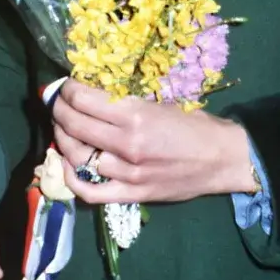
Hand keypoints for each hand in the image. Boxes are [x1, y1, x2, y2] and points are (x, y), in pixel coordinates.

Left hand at [51, 80, 255, 204]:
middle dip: (60, 111)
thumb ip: (134, 105)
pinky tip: (68, 165)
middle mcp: (127, 144)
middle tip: (56, 103)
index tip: (65, 86)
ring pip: (77, 157)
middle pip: (76, 126)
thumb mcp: (167, 104)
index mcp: (138, 116)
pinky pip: (90, 191)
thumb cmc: (199, 126)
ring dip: (63, 140)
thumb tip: (103, 97)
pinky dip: (72, 178)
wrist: (223, 159)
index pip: (88, 101)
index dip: (69, 91)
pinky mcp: (131, 194)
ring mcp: (127, 173)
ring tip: (62, 129)